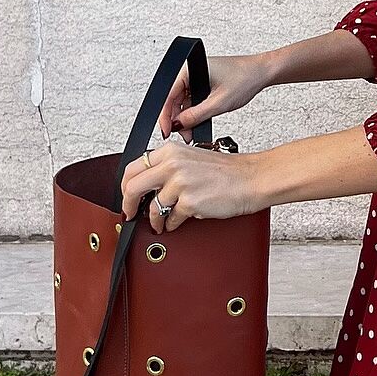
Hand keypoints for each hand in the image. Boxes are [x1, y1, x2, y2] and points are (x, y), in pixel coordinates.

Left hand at [121, 140, 265, 231]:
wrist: (251, 179)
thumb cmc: (227, 171)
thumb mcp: (192, 158)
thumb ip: (168, 166)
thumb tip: (146, 186)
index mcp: (171, 151)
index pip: (133, 167)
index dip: (125, 186)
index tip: (126, 196)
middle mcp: (173, 164)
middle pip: (133, 187)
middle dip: (128, 205)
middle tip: (130, 213)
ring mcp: (180, 184)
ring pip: (151, 208)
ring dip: (153, 220)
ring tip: (159, 223)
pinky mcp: (189, 202)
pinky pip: (170, 219)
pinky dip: (171, 224)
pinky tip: (177, 222)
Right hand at [157, 52, 271, 140]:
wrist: (262, 72)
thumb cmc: (245, 78)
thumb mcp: (219, 103)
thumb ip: (196, 115)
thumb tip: (178, 125)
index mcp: (190, 69)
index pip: (168, 95)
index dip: (165, 116)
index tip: (166, 131)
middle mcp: (191, 70)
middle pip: (174, 99)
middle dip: (177, 119)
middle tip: (183, 135)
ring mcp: (197, 76)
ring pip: (183, 101)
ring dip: (186, 117)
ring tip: (192, 132)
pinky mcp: (203, 82)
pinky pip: (192, 99)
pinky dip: (194, 112)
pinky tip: (198, 122)